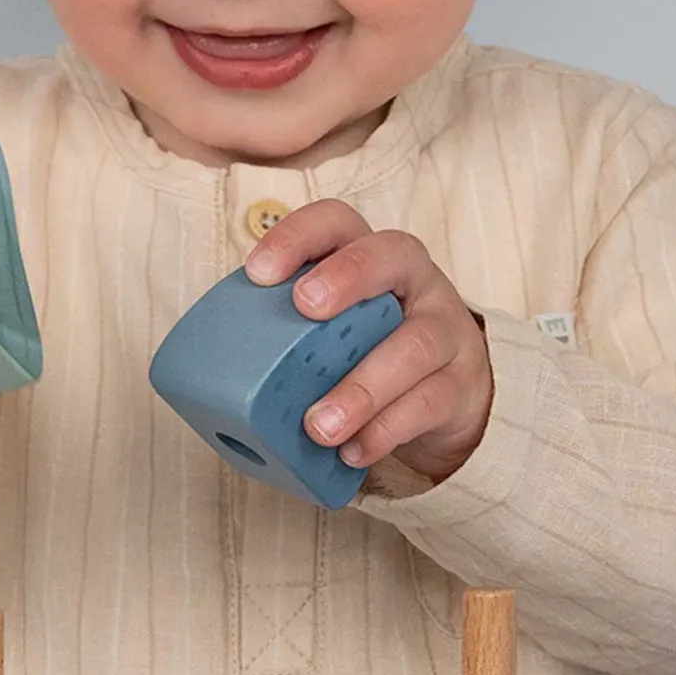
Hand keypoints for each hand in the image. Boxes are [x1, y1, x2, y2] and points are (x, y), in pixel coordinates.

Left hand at [242, 200, 493, 484]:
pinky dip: (386, 431)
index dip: (299, 236)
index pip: (338, 222)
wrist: (449, 394)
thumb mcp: (334, 328)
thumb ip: (289, 332)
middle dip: (347, 277)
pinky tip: (353, 451)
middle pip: (392, 254)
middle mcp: (413, 281)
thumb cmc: (368, 350)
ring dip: (361, 387)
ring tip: (319, 426)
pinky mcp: (462, 384)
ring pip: (414, 345)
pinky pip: (429, 403)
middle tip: (305, 309)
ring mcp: (445, 330)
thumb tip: (213, 374)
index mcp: (368, 257)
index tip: (258, 272)